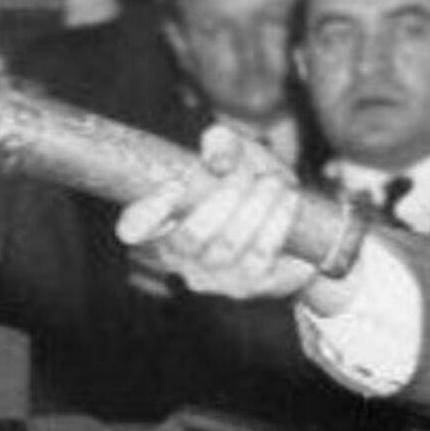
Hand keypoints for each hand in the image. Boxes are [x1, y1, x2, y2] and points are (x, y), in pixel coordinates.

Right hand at [118, 123, 319, 301]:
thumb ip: (224, 143)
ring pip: (229, 246)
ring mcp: (213, 278)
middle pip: (191, 237)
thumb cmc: (251, 187)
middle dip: (223, 199)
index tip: (174, 186)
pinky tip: (288, 200)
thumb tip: (217, 146)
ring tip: (273, 183)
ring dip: (256, 208)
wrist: (296, 231)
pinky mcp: (248, 287)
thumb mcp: (237, 158)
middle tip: (248, 174)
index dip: (146, 213)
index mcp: (161, 224)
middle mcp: (180, 258)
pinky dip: (276, 224)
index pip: (134, 227)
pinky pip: (260, 257)